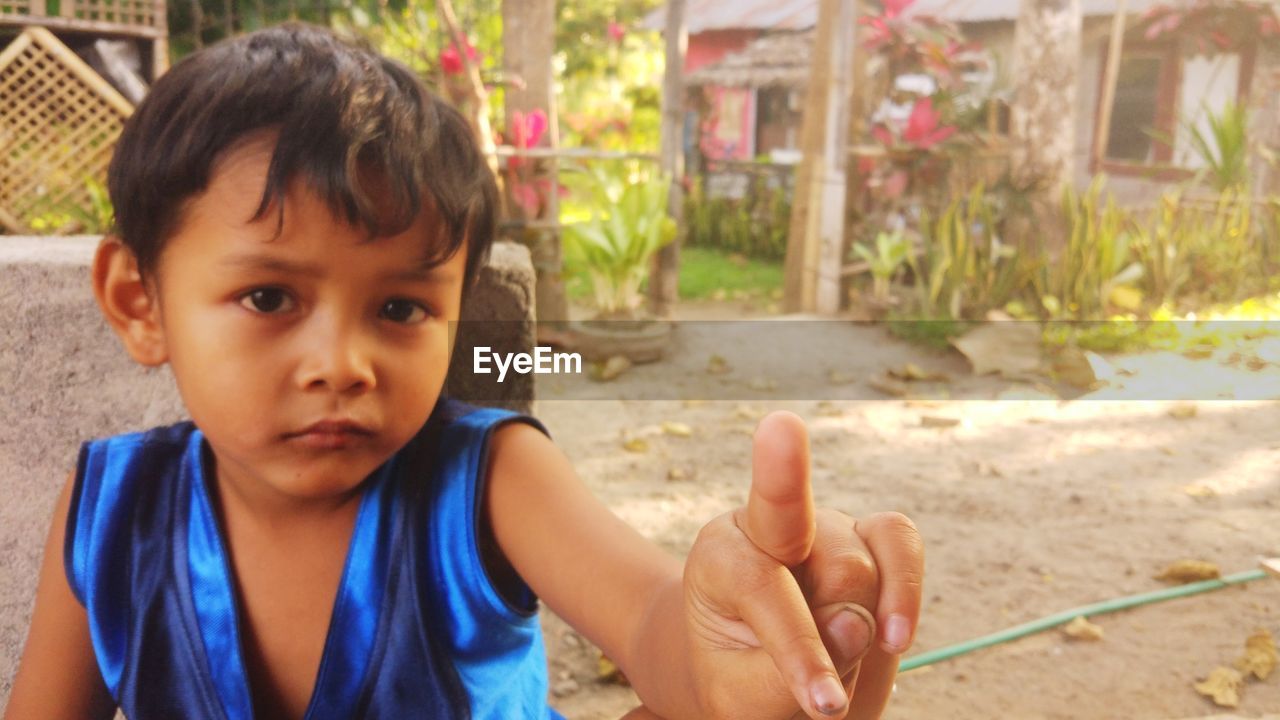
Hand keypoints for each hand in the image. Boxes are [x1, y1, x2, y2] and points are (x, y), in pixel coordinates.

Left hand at [682, 411, 923, 719]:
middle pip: (824, 567)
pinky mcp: (865, 537)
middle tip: (824, 690)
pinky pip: (902, 540)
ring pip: (864, 567)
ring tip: (843, 667)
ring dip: (864, 632)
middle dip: (835, 634)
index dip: (800, 647)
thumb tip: (858, 626)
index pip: (760, 584)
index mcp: (721, 554)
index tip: (824, 704)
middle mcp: (770, 528)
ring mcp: (821, 527)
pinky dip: (906, 589)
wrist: (761, 680)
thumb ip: (786, 672)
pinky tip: (898, 638)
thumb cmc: (741, 682)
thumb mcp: (744, 693)